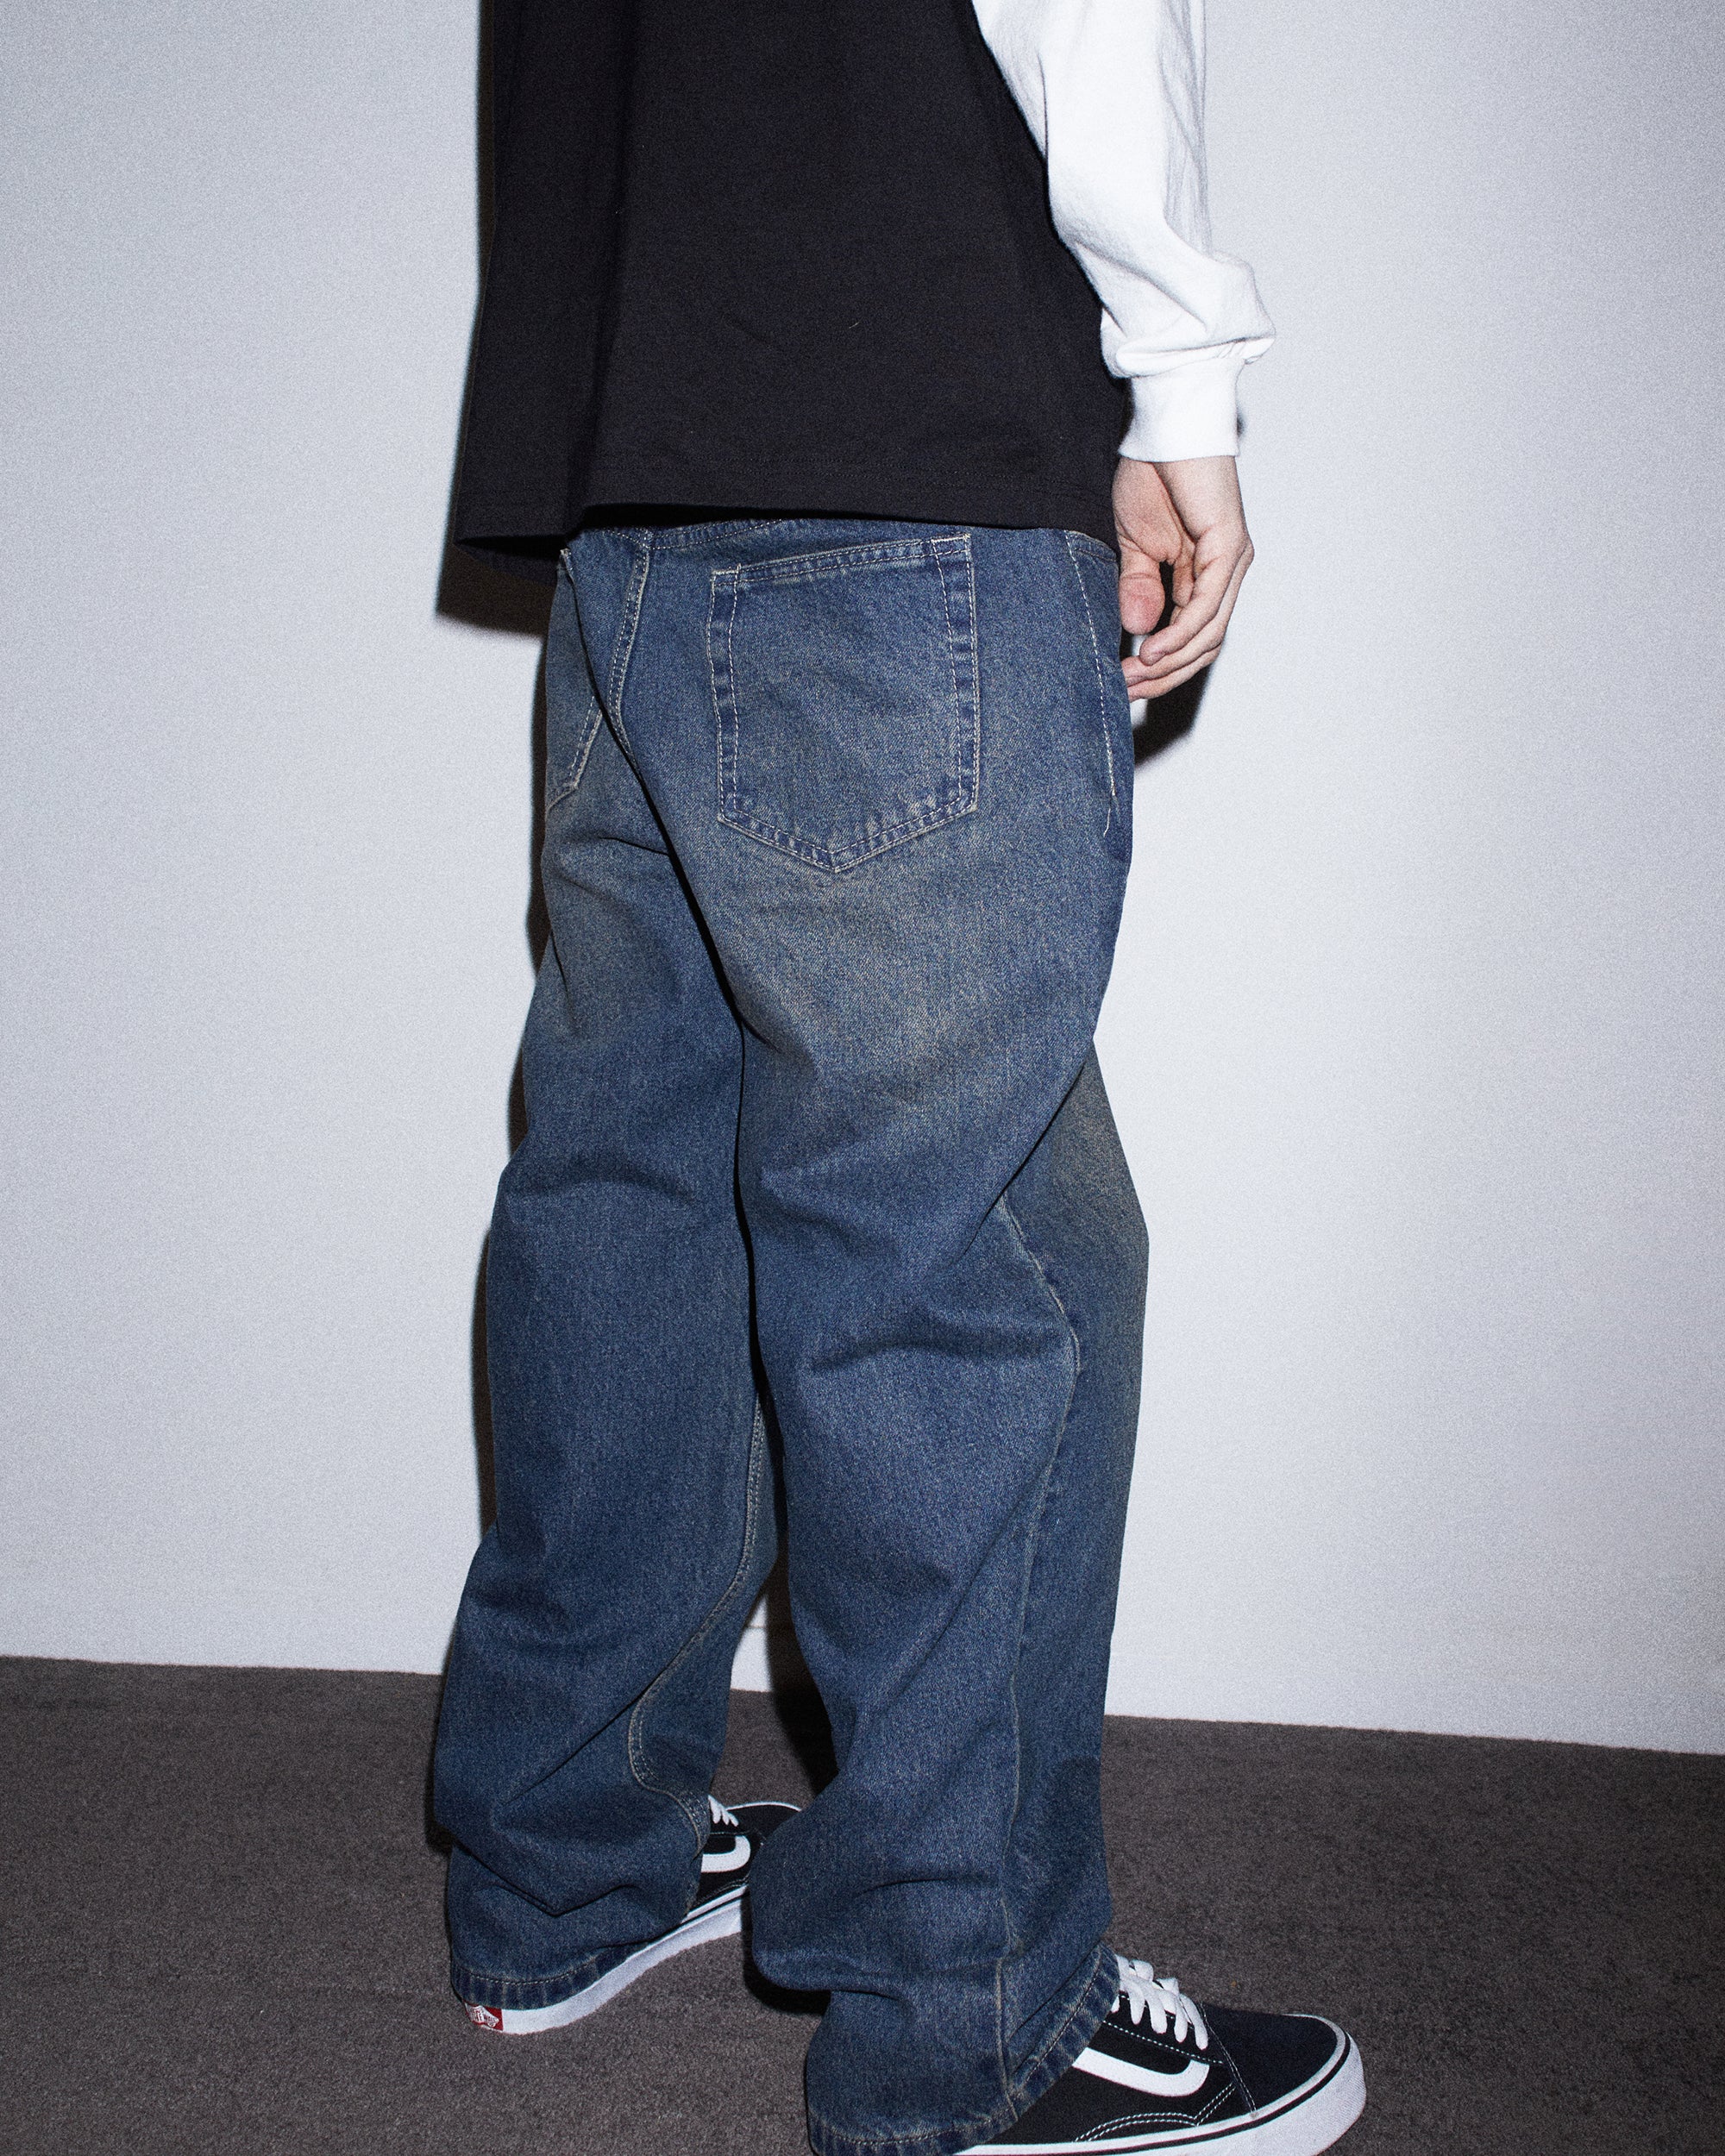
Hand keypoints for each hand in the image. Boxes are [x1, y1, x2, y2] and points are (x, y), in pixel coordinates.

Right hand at [1115, 455, 1252, 700]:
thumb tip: (1138, 631)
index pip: (1191, 639)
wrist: (1164, 427)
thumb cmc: (1152, 475)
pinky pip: (1206, 607)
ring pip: (1207, 635)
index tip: (1122, 685)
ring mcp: (1231, 563)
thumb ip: (1138, 588)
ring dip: (1169, 663)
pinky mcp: (1228, 548)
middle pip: (1203, 647)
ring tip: (1133, 675)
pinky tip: (1151, 649)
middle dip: (1163, 676)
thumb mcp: (1134, 545)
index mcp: (1206, 575)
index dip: (1159, 669)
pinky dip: (1179, 634)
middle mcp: (1225, 573)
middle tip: (1125, 690)